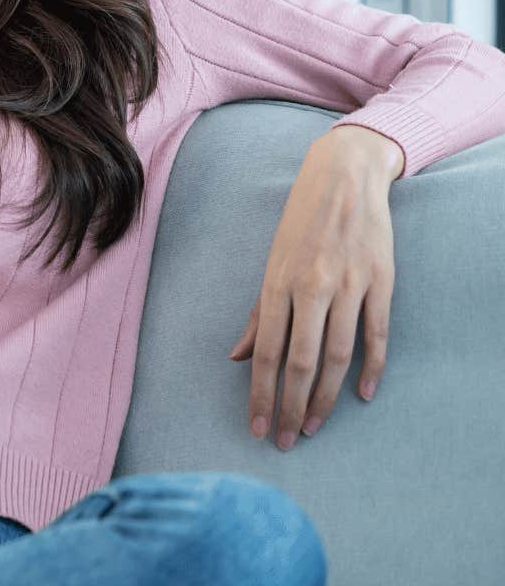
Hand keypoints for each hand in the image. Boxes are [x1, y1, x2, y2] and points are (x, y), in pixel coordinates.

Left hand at [228, 125, 400, 449]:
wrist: (343, 178)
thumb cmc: (300, 224)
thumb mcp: (271, 263)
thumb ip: (257, 313)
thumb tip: (237, 357)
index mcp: (277, 283)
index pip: (266, 352)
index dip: (260, 394)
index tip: (258, 427)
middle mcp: (312, 287)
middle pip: (299, 361)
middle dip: (290, 406)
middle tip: (286, 440)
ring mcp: (349, 285)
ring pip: (337, 355)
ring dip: (325, 397)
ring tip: (313, 426)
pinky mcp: (381, 281)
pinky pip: (376, 334)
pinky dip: (371, 368)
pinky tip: (362, 395)